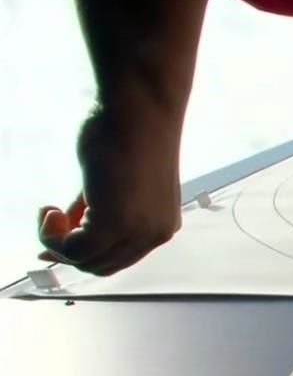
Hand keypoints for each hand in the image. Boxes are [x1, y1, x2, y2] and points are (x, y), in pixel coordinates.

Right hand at [37, 108, 182, 275]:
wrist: (140, 109)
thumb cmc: (129, 132)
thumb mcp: (114, 182)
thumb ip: (97, 209)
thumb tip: (68, 226)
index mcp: (161, 225)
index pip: (121, 258)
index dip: (86, 253)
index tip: (56, 240)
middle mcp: (156, 233)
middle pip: (104, 266)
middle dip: (69, 251)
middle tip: (49, 224)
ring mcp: (139, 232)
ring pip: (87, 261)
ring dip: (58, 242)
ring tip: (51, 211)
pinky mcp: (116, 224)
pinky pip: (74, 251)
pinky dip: (52, 237)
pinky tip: (49, 210)